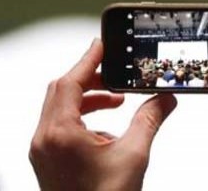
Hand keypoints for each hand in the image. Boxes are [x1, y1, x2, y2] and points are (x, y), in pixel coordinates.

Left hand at [29, 39, 177, 190]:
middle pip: (61, 91)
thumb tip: (166, 97)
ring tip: (117, 102)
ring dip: (87, 99)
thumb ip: (149, 120)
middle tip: (115, 72)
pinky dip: (81, 119)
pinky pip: (59, 127)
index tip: (103, 44)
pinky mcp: (45, 163)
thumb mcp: (134, 157)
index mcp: (60, 133)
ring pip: (59, 108)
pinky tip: (107, 132)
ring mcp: (41, 152)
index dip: (89, 59)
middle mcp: (44, 139)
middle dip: (90, 78)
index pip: (71, 81)